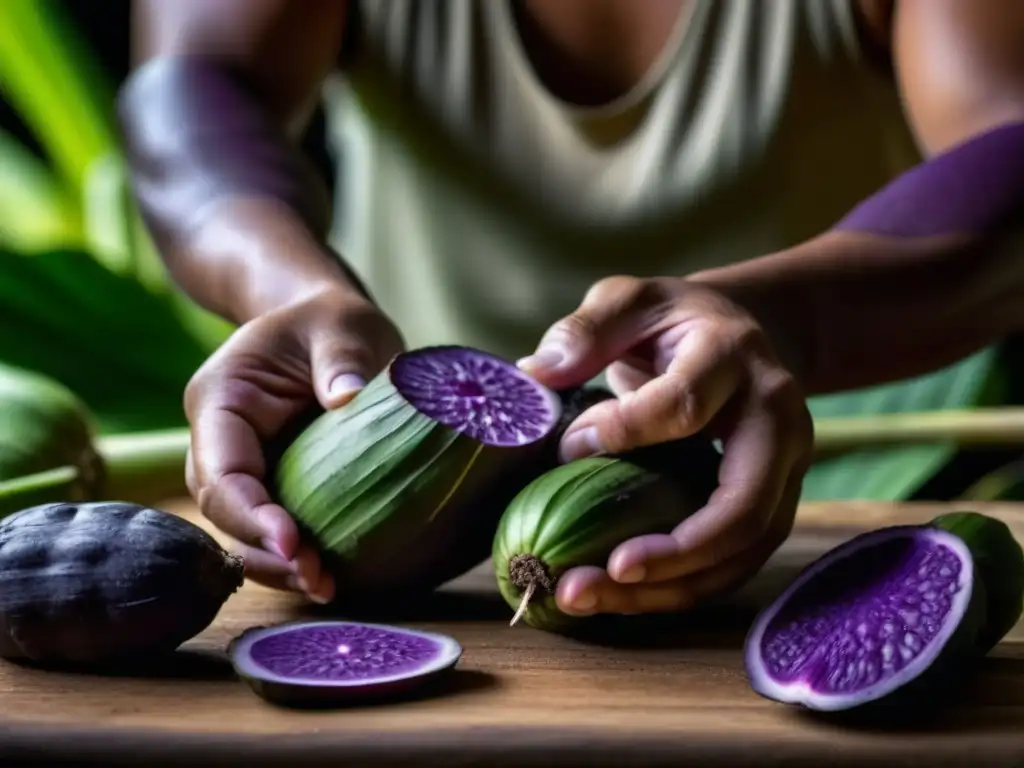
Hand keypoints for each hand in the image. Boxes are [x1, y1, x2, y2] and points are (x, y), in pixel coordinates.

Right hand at [183, 286, 404, 602]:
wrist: (327, 329)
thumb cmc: (329, 323)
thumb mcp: (341, 325)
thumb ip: (341, 357)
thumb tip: (347, 399)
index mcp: (221, 400)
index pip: (220, 469)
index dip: (250, 513)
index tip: (293, 542)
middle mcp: (220, 442)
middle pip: (225, 511)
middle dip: (265, 551)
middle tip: (318, 579)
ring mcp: (244, 468)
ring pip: (243, 531)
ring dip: (279, 565)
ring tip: (326, 586)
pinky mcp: (274, 486)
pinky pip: (273, 529)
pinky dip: (295, 556)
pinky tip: (329, 577)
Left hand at [518, 275, 813, 616]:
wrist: (741, 332)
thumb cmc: (674, 320)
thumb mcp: (630, 299)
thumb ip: (586, 330)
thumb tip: (534, 376)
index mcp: (733, 357)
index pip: (685, 406)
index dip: (624, 432)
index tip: (568, 447)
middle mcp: (776, 419)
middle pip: (740, 507)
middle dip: (670, 554)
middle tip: (594, 577)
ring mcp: (786, 469)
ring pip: (742, 551)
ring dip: (668, 589)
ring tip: (588, 598)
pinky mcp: (774, 504)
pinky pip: (735, 563)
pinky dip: (680, 589)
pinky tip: (621, 596)